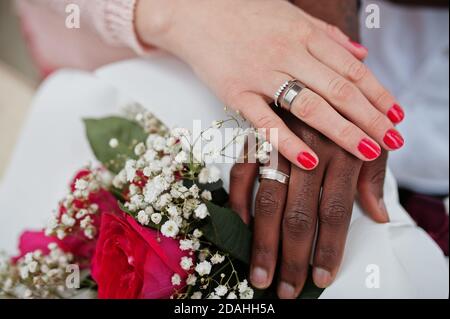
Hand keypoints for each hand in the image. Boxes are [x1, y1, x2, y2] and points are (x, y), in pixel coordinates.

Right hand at [136, 0, 404, 169]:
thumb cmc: (245, 13)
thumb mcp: (291, 14)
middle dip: (371, 118)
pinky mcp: (236, 93)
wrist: (195, 11)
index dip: (378, 93)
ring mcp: (261, 74)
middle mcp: (288, 53)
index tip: (397, 116)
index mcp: (304, 34)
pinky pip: (265, 121)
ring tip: (367, 152)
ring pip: (310, 106)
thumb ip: (327, 34)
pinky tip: (309, 160)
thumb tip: (360, 54)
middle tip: (394, 141)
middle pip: (339, 90)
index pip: (351, 69)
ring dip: (342, 131)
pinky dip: (286, 142)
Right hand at [229, 110, 388, 297]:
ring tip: (261, 275)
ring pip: (269, 200)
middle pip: (301, 214)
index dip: (329, 249)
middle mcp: (311, 147)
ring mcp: (280, 140)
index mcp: (343, 149)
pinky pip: (242, 174)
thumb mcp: (368, 135)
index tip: (321, 277)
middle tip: (287, 290)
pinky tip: (242, 229)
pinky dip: (240, 203)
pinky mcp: (254, 135)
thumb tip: (377, 215)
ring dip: (264, 241)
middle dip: (294, 257)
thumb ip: (373, 176)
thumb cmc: (344, 106)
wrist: (299, 60)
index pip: (336, 212)